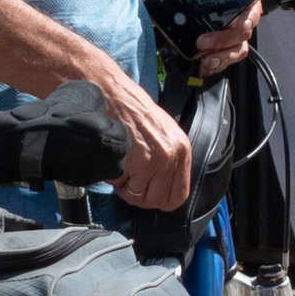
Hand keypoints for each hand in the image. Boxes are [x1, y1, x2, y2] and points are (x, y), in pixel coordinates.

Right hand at [85, 56, 193, 209]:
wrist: (112, 94)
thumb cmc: (132, 112)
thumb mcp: (162, 133)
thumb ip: (168, 160)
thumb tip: (160, 190)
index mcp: (182, 149)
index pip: (178, 196)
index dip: (158, 199)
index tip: (145, 192)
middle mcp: (174, 154)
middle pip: (157, 201)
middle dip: (138, 195)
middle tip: (128, 179)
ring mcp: (158, 158)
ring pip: (138, 197)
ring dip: (125, 187)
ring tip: (122, 165)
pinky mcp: (140, 160)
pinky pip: (123, 186)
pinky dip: (114, 178)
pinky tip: (115, 159)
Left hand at [148, 0, 263, 74]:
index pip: (252, 7)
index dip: (250, 17)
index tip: (242, 23)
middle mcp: (237, 15)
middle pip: (243, 32)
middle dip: (224, 40)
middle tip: (203, 42)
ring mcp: (229, 32)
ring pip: (236, 49)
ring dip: (222, 57)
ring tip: (205, 61)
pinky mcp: (219, 46)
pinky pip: (225, 58)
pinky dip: (216, 65)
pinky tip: (204, 66)